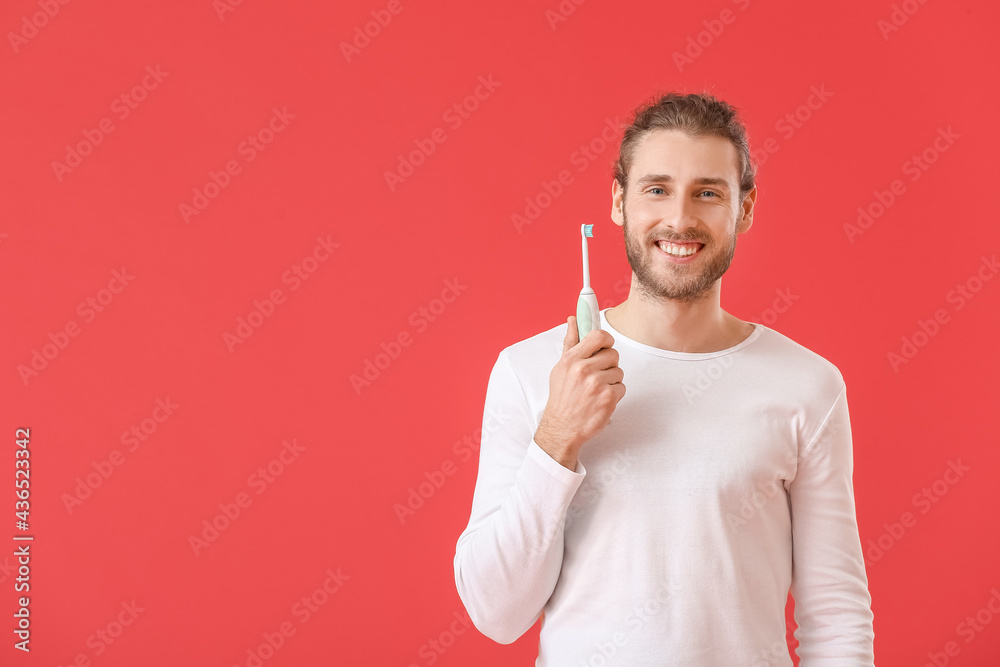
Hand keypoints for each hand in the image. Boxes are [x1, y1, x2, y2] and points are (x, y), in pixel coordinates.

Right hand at [534, 315, 625, 469]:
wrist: (562, 428)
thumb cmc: (562, 398)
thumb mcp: (561, 368)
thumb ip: (570, 342)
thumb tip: (573, 319)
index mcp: (572, 359)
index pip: (598, 336)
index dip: (606, 341)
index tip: (604, 347)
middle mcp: (584, 370)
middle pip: (613, 354)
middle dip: (608, 364)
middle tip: (597, 376)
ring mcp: (597, 384)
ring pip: (619, 371)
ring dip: (612, 380)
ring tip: (597, 390)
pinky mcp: (608, 397)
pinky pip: (622, 387)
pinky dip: (615, 394)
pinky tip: (601, 400)